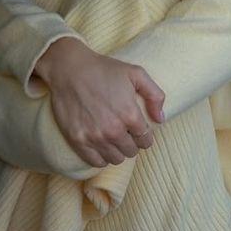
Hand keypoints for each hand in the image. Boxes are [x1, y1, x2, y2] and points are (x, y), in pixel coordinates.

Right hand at [34, 37, 165, 167]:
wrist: (69, 69)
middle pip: (131, 151)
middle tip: (125, 132)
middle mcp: (113, 130)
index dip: (144, 136)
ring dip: (117, 151)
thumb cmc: (103, 69)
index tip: (138, 131)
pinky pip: (96, 162)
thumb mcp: (136, 73)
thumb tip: (160, 119)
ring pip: (115, 159)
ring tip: (113, 138)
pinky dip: (101, 157)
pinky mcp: (77, 140)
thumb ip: (155, 95)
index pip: (146, 140)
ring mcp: (94, 137)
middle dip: (131, 143)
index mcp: (130, 114)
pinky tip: (101, 145)